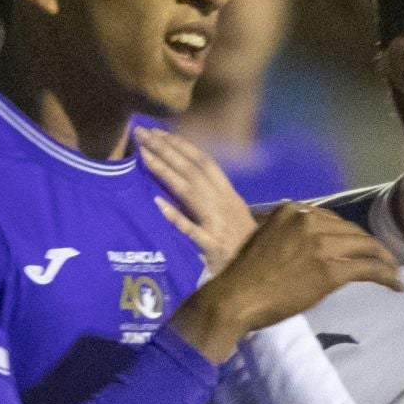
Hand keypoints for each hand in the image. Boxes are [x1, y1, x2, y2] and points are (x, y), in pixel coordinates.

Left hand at [135, 125, 255, 273]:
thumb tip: (187, 178)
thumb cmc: (244, 244)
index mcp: (228, 194)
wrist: (261, 271)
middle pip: (191, 170)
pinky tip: (158, 203)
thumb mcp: (231, 214)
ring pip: (189, 191)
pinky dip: (176, 215)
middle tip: (142, 133)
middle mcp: (223, 202)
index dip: (181, 144)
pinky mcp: (212, 246)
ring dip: (165, 170)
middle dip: (166, 148)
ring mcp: (218, 223)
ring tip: (144, 154)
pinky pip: (192, 229)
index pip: (203, 162)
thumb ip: (211, 197)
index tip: (159, 132)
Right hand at [171, 202, 400, 363]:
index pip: (330, 218)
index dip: (346, 233)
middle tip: (381, 257)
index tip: (354, 244)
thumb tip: (301, 247)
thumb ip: (286, 235)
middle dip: (368, 244)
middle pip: (350, 230)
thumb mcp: (263, 241)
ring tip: (393, 270)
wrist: (234, 299)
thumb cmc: (241, 277)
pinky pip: (368, 269)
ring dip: (383, 259)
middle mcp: (309, 221)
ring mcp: (321, 245)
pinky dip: (386, 276)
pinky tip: (395, 284)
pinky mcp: (330, 270)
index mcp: (291, 211)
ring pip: (365, 247)